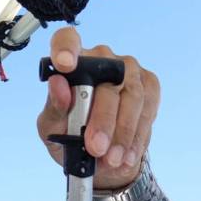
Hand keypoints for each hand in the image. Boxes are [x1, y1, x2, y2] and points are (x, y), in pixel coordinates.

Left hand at [37, 27, 159, 189]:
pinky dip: (137, 136)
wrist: (100, 156)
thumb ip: (54, 108)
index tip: (63, 65)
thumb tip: (57, 85)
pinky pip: (148, 107)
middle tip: (96, 148)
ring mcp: (128, 68)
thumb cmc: (70, 136)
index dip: (66, 48)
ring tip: (112, 159)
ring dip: (122, 133)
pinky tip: (127, 155)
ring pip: (132, 96)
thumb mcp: (52, 129)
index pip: (67, 40)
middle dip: (103, 120)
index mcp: (71, 62)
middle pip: (106, 81)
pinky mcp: (149, 84)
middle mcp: (101, 58)